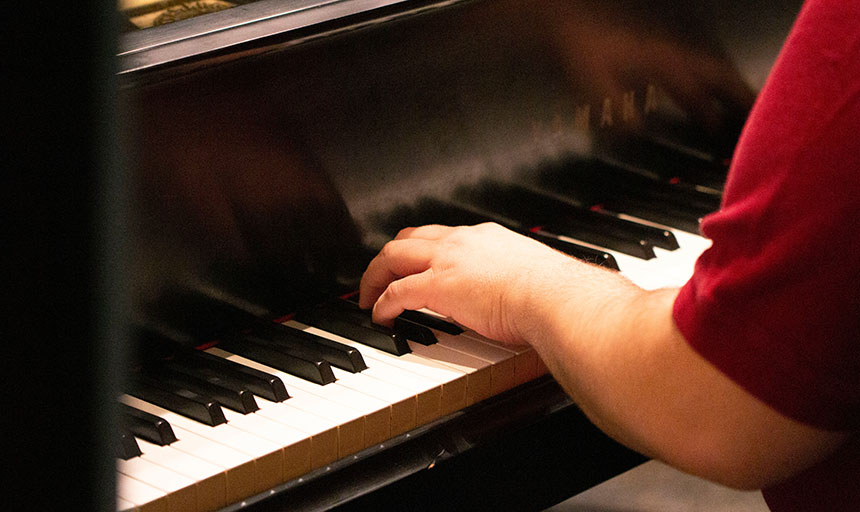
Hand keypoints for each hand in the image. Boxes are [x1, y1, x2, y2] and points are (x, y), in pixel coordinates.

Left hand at [359, 222, 585, 343]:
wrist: (555, 297)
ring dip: (375, 276)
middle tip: (378, 276)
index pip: (440, 236)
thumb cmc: (553, 294)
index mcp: (484, 237)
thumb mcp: (529, 275)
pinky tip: (378, 316)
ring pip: (393, 256)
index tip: (414, 263)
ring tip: (368, 296)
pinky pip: (397, 292)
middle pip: (408, 238)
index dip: (420, 249)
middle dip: (388, 257)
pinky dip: (382, 304)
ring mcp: (447, 261)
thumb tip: (514, 297)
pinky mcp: (438, 286)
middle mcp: (461, 242)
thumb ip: (511, 279)